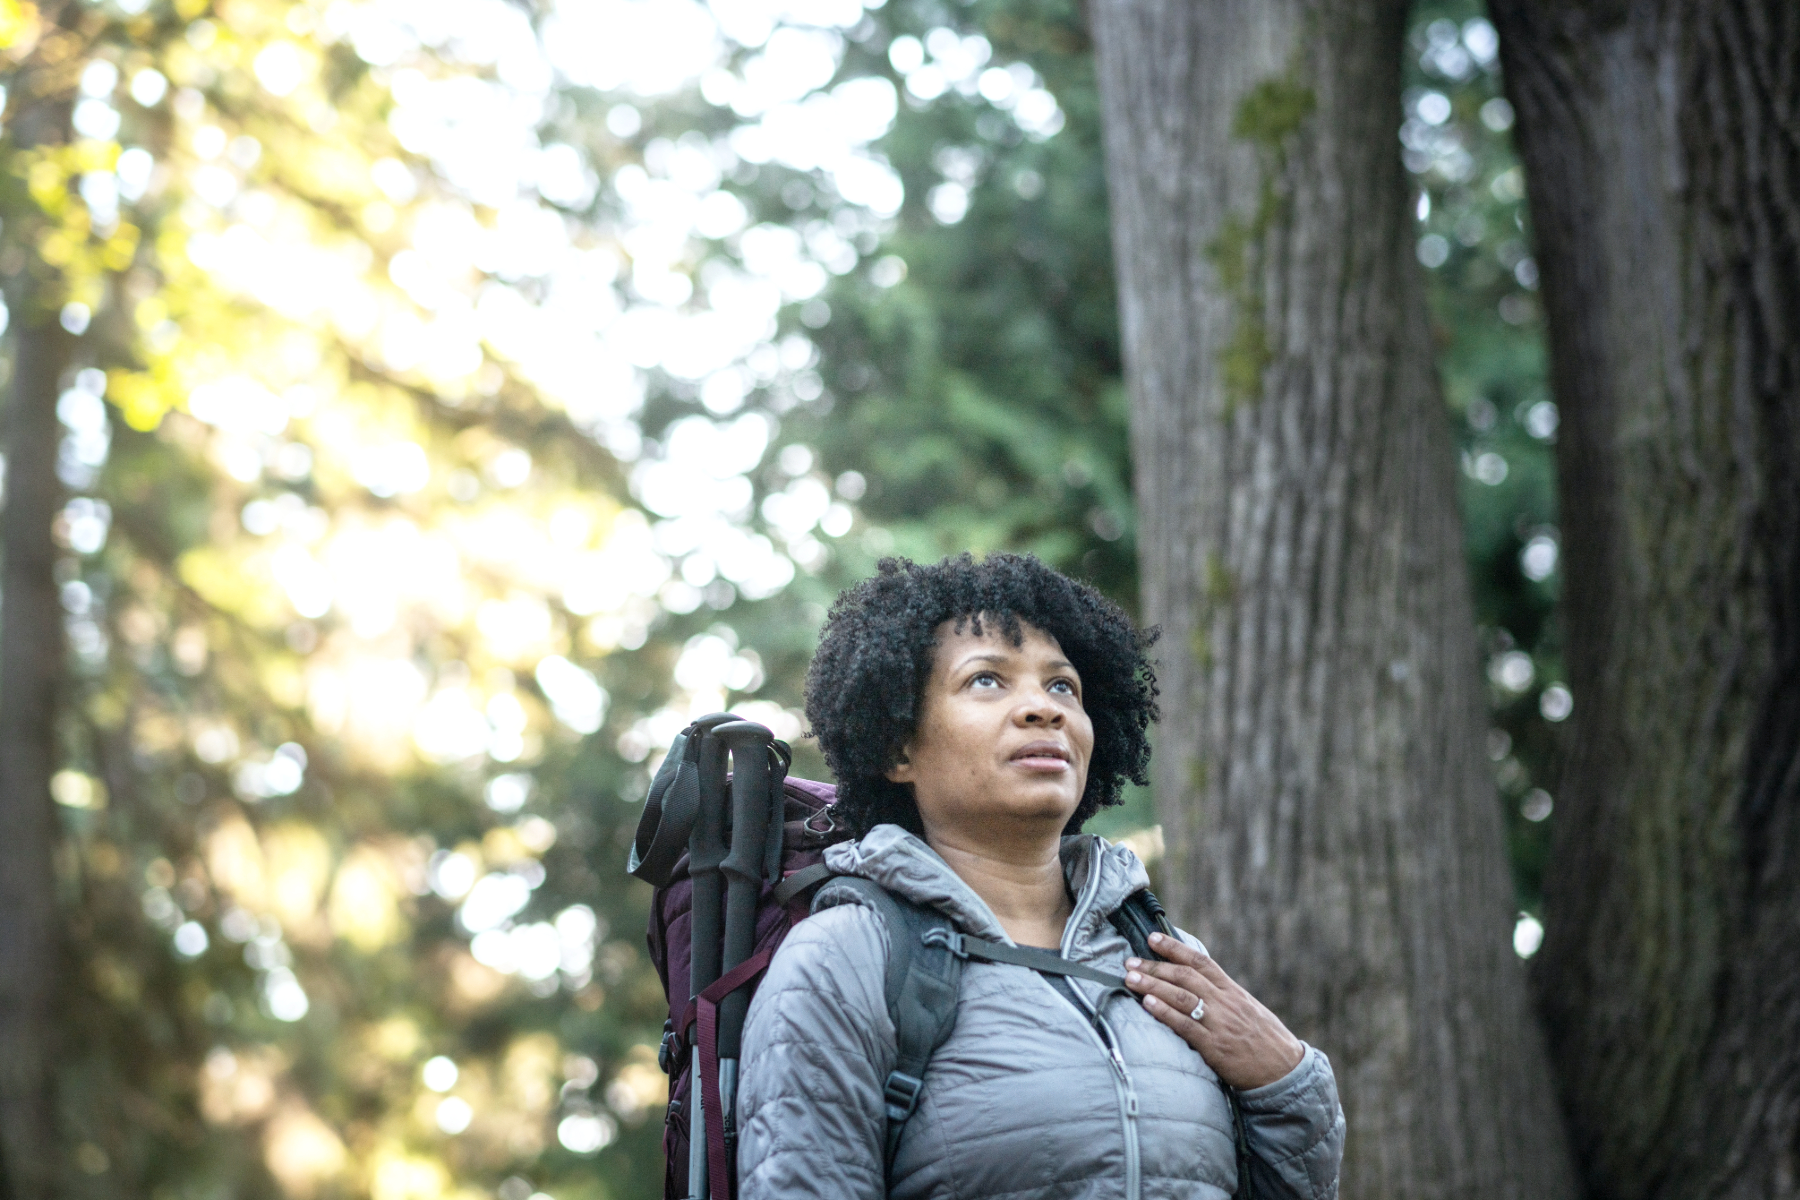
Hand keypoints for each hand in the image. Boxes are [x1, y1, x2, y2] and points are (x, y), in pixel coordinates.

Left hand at [1125, 932, 1304, 1089]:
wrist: (1285, 1072)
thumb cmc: (1265, 1041)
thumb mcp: (1247, 1010)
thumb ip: (1223, 997)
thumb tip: (1196, 984)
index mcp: (1232, 991)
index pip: (1200, 962)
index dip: (1175, 948)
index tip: (1152, 938)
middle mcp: (1225, 1002)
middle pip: (1185, 976)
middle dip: (1154, 967)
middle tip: (1129, 962)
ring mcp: (1220, 1023)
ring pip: (1182, 997)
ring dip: (1153, 986)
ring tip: (1130, 978)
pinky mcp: (1215, 1047)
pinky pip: (1186, 1026)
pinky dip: (1165, 1013)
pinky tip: (1148, 1005)